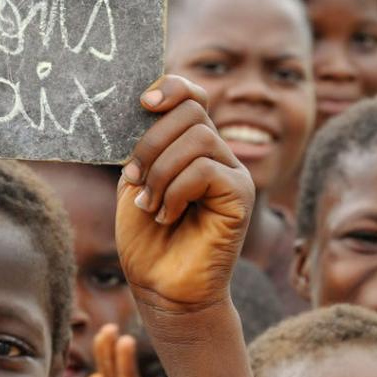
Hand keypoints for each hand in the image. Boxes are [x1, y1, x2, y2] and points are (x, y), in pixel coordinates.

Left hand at [117, 76, 252, 315]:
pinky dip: (176, 191)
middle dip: (151, 142)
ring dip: (161, 171)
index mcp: (190, 147)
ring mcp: (232, 173)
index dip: (171, 88)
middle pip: (191, 111)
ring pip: (197, 139)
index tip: (142, 102)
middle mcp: (216, 154)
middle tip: (135, 179)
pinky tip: (167, 215)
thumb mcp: (135, 184)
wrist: (162, 288)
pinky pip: (205, 169)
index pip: (192, 96)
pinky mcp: (241, 195)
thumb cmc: (146, 241)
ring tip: (150, 205)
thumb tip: (144, 106)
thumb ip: (142, 147)